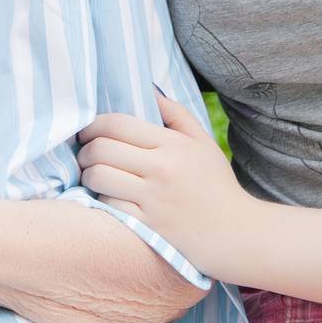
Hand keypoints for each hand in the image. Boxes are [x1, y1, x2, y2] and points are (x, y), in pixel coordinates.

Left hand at [77, 93, 250, 276]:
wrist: (237, 233)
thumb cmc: (217, 185)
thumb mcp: (203, 142)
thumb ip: (176, 113)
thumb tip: (149, 89)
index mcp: (173, 144)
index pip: (117, 124)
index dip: (93, 125)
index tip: (88, 131)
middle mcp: (162, 169)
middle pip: (101, 148)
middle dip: (84, 150)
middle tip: (85, 154)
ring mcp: (154, 199)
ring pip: (98, 177)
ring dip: (88, 175)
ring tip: (92, 175)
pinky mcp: (149, 226)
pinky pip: (109, 206)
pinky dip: (102, 200)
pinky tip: (108, 198)